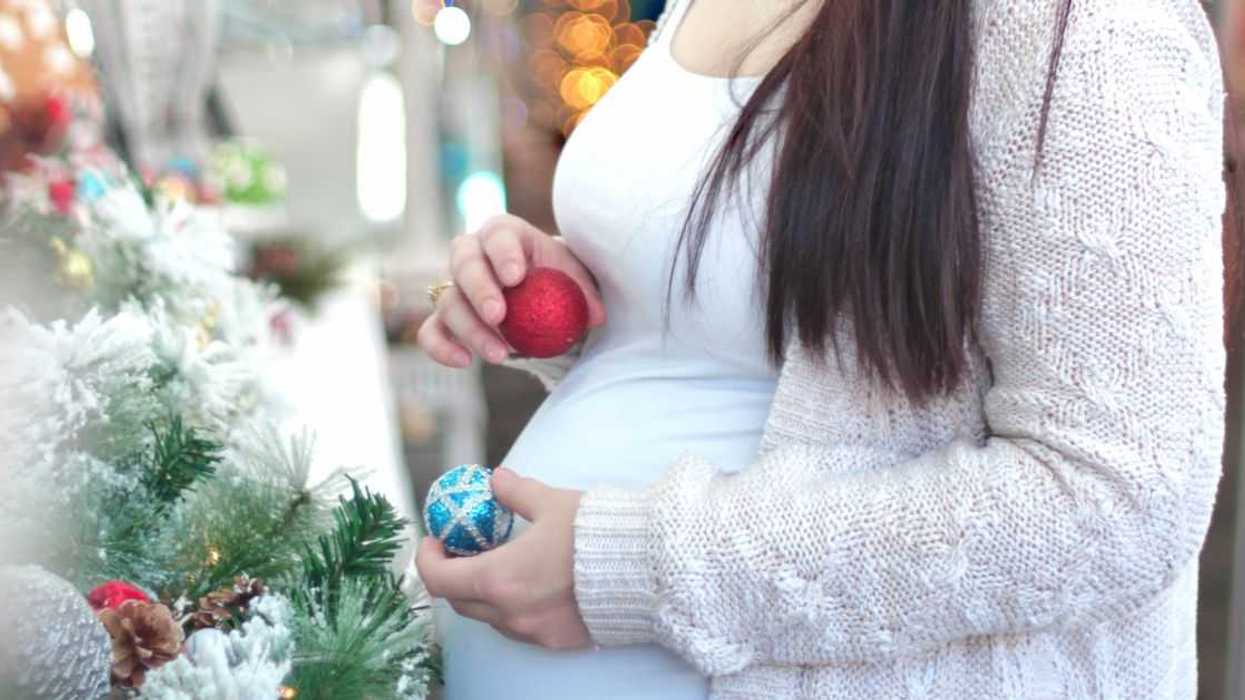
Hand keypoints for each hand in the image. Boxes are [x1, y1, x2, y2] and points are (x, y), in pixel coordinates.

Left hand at [415, 468, 591, 650]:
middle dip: (452, 576)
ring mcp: (532, 632)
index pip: (439, 579)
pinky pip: (520, 627)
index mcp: (499, 578)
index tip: (434, 541)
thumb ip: (516, 491)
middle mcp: (509, 612)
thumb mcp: (552, 502)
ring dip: (483, 594)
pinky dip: (512, 607)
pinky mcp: (556, 641)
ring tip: (499, 566)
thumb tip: (496, 479)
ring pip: (490, 617)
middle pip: (459, 602)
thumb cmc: (596, 534)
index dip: (427, 560)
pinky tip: (531, 585)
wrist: (645, 571)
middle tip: (461, 551)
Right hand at [417, 215, 605, 367]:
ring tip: (500, 355)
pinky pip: (431, 331)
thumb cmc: (559, 279)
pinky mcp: (446, 318)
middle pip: (463, 263)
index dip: (502, 253)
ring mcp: (455, 286)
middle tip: (499, 316)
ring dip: (471, 329)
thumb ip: (585, 293)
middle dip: (479, 289)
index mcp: (504, 234)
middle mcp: (472, 254)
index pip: (497, 235)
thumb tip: (596, 315)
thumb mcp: (578, 279)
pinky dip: (441, 347)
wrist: (542, 298)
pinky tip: (464, 362)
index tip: (516, 277)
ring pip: (448, 301)